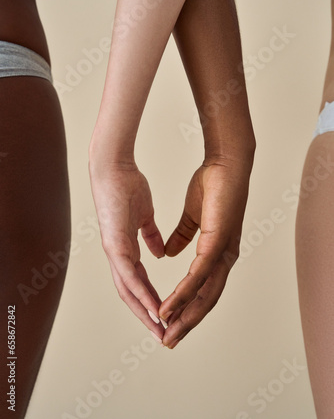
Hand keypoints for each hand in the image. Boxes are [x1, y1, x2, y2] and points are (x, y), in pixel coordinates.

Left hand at [88, 160, 164, 341]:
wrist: (115, 167)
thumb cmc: (128, 187)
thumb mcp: (144, 215)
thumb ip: (150, 235)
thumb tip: (157, 252)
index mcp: (125, 249)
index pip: (137, 282)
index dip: (150, 301)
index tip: (166, 316)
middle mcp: (118, 255)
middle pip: (131, 294)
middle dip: (147, 316)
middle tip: (163, 335)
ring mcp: (114, 251)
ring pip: (128, 290)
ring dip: (144, 311)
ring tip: (160, 329)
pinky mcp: (114, 243)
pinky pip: (128, 274)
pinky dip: (140, 292)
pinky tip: (153, 306)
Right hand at [159, 157, 252, 348]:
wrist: (225, 164)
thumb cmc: (210, 185)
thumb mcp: (191, 218)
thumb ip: (181, 236)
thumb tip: (169, 254)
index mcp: (216, 252)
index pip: (201, 289)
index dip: (185, 308)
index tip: (166, 322)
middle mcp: (223, 258)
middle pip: (205, 301)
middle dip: (184, 323)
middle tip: (167, 342)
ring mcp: (224, 252)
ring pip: (204, 295)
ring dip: (183, 316)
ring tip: (166, 332)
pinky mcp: (219, 243)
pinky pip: (200, 276)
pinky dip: (184, 294)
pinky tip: (169, 307)